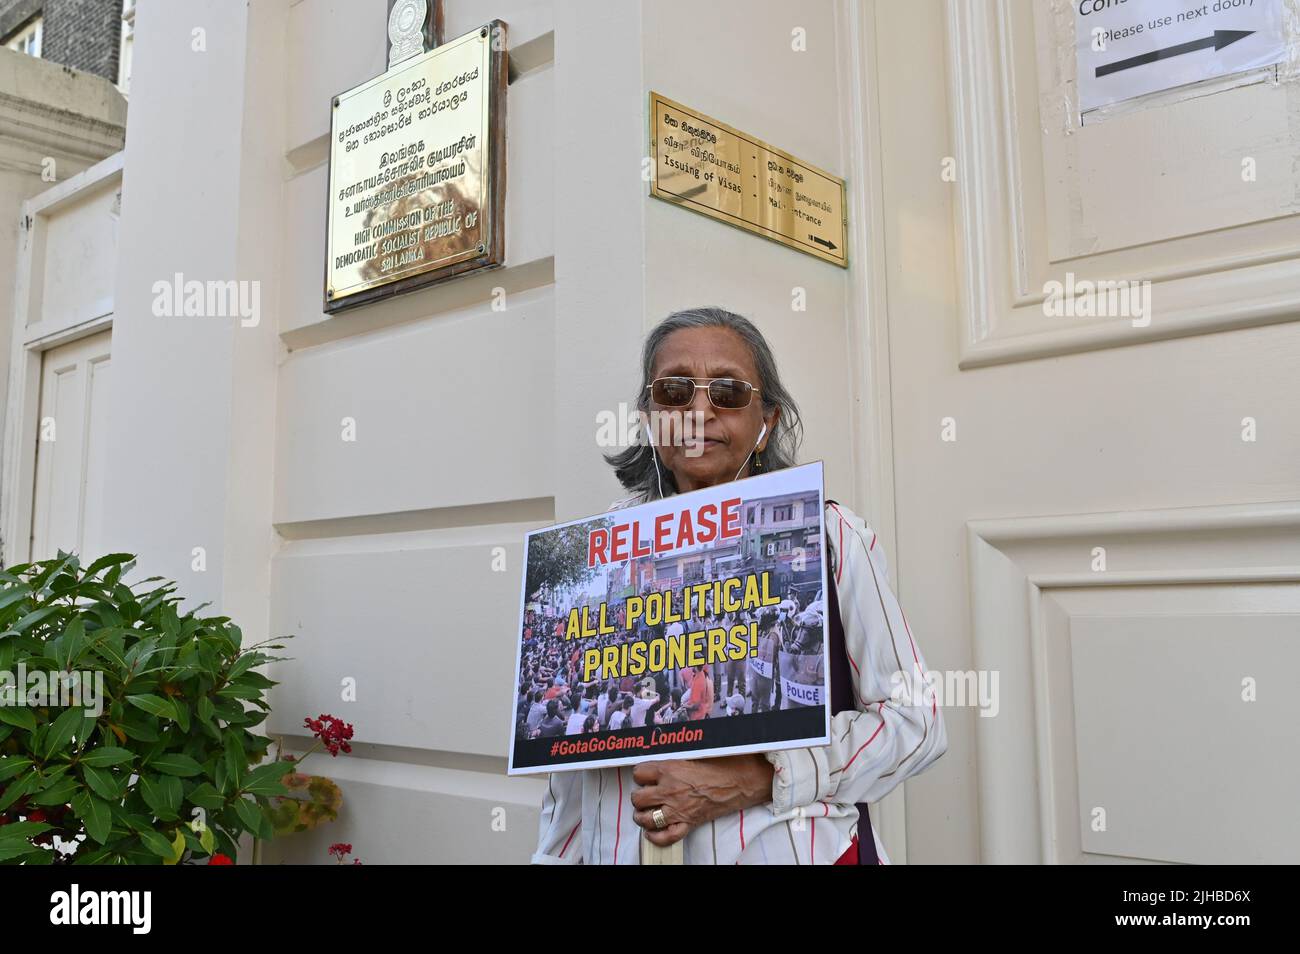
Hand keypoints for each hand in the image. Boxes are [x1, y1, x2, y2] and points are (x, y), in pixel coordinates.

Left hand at [630, 754, 774, 846]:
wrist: (740, 781)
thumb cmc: (721, 764)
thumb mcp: (693, 753)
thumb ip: (674, 760)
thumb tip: (663, 759)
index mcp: (669, 769)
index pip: (639, 773)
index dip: (641, 774)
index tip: (645, 776)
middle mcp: (669, 790)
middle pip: (638, 798)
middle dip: (639, 797)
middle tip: (646, 794)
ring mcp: (677, 809)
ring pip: (646, 818)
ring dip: (642, 816)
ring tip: (645, 812)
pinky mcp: (688, 823)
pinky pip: (666, 836)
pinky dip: (656, 837)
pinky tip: (652, 832)